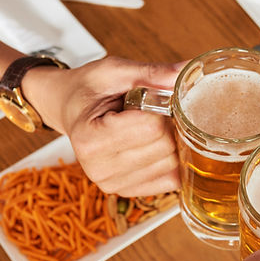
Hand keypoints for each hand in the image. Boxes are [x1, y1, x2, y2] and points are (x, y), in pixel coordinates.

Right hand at [30, 57, 182, 196]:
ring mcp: (112, 184)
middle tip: (154, 111)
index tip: (150, 97)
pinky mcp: (127, 191)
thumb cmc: (90, 89)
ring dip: (172, 141)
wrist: (70, 110)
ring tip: (149, 127)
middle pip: (165, 146)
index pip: (152, 126)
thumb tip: (189, 69)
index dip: (162, 106)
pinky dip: (172, 160)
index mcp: (89, 137)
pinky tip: (155, 145)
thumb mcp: (114, 71)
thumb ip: (151, 73)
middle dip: (169, 124)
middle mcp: (97, 167)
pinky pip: (171, 180)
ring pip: (172, 164)